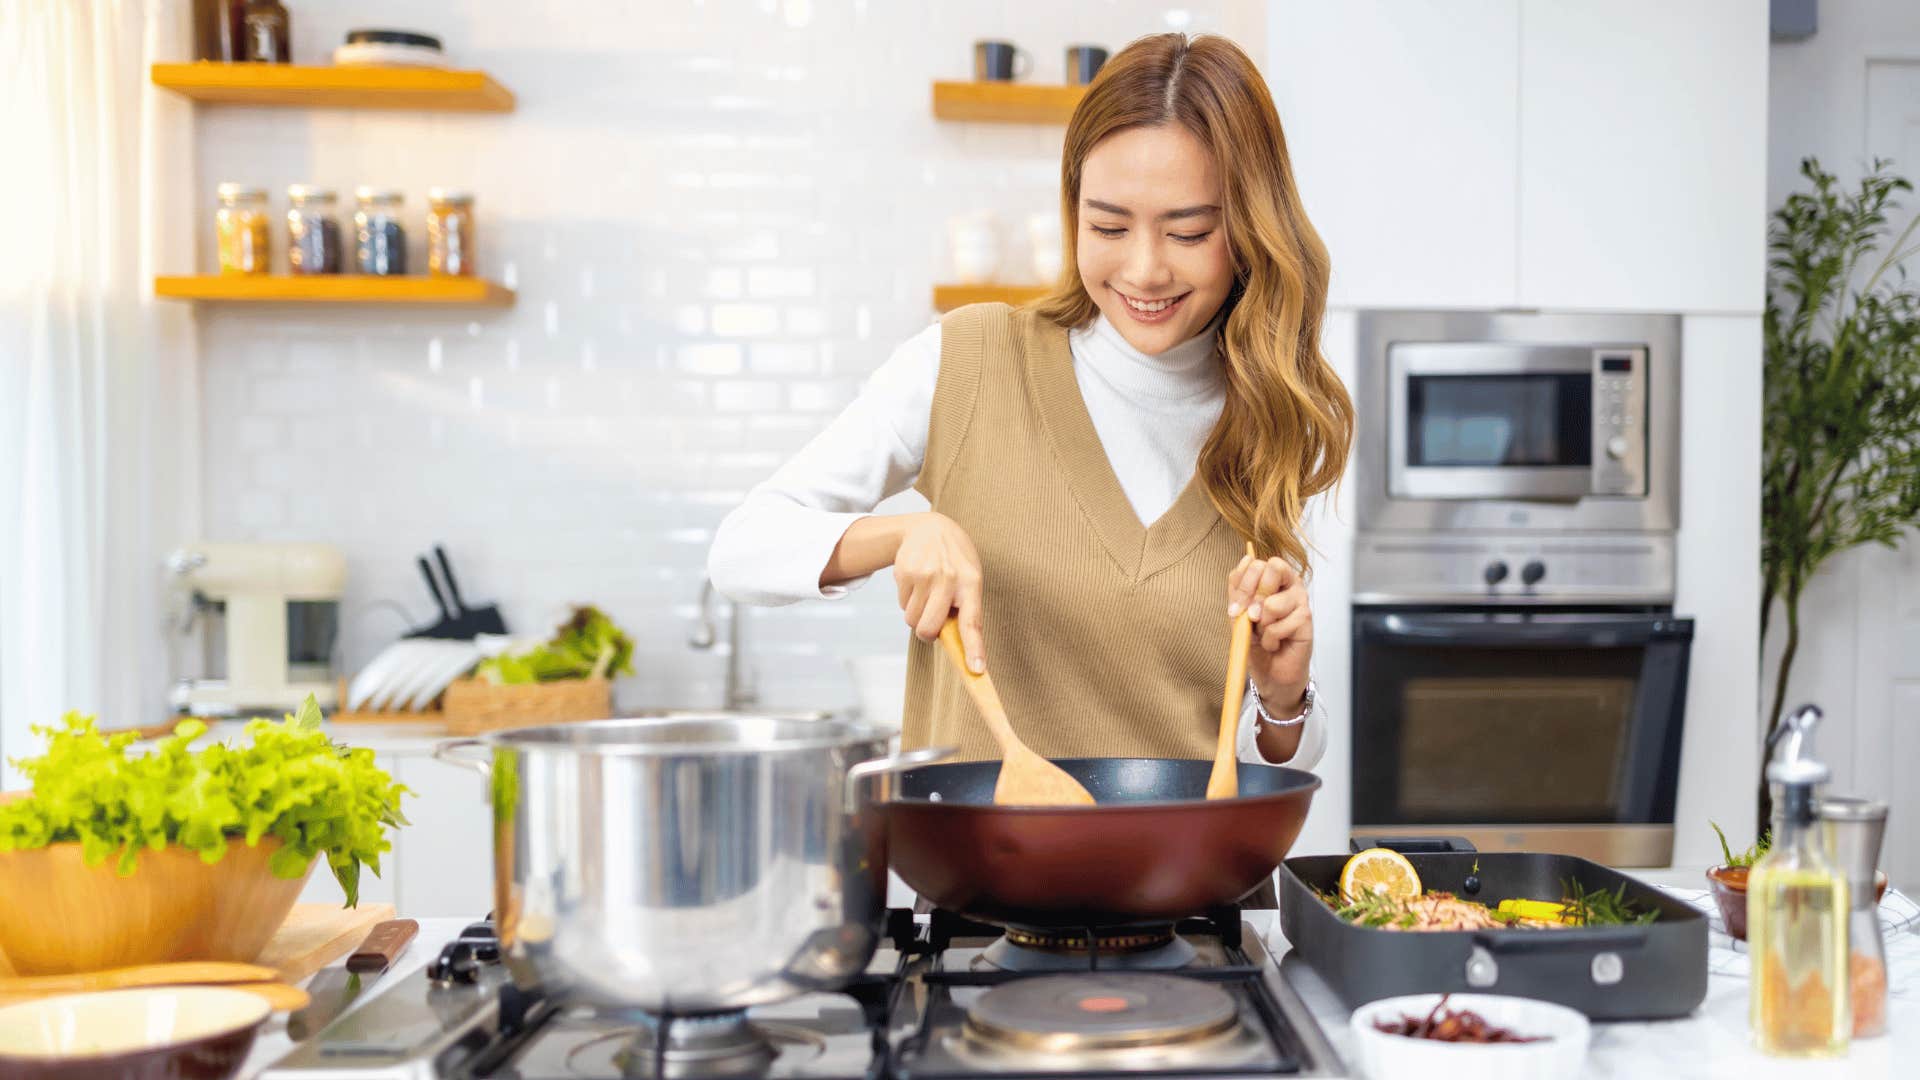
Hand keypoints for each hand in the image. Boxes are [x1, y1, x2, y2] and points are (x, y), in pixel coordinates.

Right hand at [894, 512, 986, 671]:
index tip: (976, 670)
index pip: (972, 621)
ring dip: (916, 614)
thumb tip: (959, 649)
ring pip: (911, 620)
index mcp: (971, 583)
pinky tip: (916, 582)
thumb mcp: (969, 577)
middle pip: (929, 629)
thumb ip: (965, 608)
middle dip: (926, 632)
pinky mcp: (904, 571)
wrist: (929, 527)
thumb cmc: (955, 561)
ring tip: (926, 592)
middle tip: (931, 621)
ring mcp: (924, 574)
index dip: (974, 648)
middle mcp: (948, 579)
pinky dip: (907, 600)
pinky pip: (902, 605)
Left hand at [1226, 553, 1311, 711]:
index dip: (1243, 584)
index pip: (1257, 563)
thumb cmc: (1256, 640)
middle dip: (1253, 597)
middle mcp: (1290, 584)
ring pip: (1272, 603)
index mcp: (1273, 578)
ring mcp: (1300, 600)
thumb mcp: (1239, 612)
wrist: (1270, 672)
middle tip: (1251, 618)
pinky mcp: (1306, 620)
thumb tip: (1246, 561)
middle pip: (1273, 567)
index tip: (1235, 608)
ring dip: (1262, 626)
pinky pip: (1278, 626)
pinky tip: (1275, 644)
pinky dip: (1270, 640)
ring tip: (1266, 634)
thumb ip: (1239, 588)